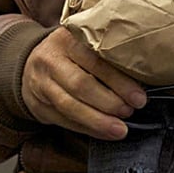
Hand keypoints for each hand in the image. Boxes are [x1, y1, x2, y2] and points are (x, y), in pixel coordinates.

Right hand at [20, 26, 146, 140]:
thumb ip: (106, 57)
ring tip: (119, 129)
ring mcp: (41, 83)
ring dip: (98, 121)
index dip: (118, 81)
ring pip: (69, 106)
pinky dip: (87, 129)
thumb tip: (142, 82)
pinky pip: (63, 120)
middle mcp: (50, 59)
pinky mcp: (38, 105)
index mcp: (67, 39)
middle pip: (80, 84)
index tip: (139, 97)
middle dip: (109, 102)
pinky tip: (103, 133)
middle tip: (130, 111)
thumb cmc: (70, 55)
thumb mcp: (84, 44)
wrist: (31, 64)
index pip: (94, 60)